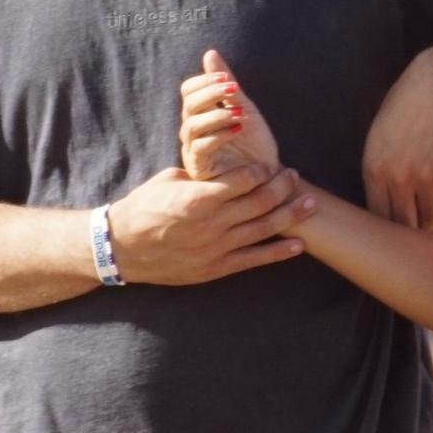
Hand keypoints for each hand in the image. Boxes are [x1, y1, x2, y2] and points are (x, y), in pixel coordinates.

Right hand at [108, 163, 312, 284]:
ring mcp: (216, 248)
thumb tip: (228, 163)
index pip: (246, 179)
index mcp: (200, 197)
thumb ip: (204, 174)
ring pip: (264, 229)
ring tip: (310, 203)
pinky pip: (255, 260)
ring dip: (291, 215)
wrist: (122, 248)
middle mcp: (212, 223)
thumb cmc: (145, 207)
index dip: (264, 170)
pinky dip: (280, 252)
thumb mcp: (171, 180)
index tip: (272, 165)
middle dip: (284, 187)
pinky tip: (299, 244)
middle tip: (294, 177)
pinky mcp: (216, 268)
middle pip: (261, 202)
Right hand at [179, 50, 280, 179]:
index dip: (205, 81)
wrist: (268, 176)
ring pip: (191, 126)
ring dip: (217, 115)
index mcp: (201, 114)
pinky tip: (238, 129)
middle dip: (211, 93)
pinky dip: (219, 135)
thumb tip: (210, 53)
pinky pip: (200, 148)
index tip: (228, 79)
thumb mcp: (243, 107)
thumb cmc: (254, 143)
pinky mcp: (200, 169)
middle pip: (188, 105)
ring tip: (240, 113)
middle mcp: (193, 132)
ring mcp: (193, 151)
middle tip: (233, 89)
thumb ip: (227, 85)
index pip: (189, 91)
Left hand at [362, 39, 432, 230]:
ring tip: (429, 217)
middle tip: (412, 237)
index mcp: (374, 168)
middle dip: (408, 233)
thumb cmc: (408, 103)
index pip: (377, 216)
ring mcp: (425, 178)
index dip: (385, 230)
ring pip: (427, 216)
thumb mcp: (380, 136)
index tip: (390, 235)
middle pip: (403, 225)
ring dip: (428, 216)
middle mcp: (397, 178)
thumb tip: (386, 201)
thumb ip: (381, 170)